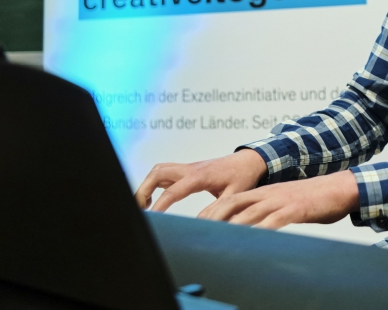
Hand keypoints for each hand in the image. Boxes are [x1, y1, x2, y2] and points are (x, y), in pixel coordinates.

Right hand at [136, 149, 266, 210]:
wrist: (248, 161)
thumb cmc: (242, 177)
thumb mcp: (234, 195)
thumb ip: (218, 210)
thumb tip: (202, 225)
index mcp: (200, 176)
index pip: (173, 191)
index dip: (159, 205)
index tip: (151, 217)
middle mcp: (190, 169)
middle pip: (158, 173)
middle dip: (143, 189)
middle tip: (139, 209)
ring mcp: (187, 167)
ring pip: (158, 170)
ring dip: (147, 185)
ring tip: (143, 205)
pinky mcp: (187, 169)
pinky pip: (165, 171)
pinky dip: (154, 182)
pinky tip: (154, 198)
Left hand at [196, 170, 359, 229]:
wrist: (339, 188)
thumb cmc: (311, 199)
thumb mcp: (283, 204)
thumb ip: (267, 213)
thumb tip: (251, 228)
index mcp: (262, 192)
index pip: (230, 200)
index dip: (211, 212)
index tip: (195, 224)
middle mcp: (267, 194)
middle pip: (233, 204)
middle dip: (213, 218)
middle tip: (197, 232)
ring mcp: (280, 200)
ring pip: (249, 213)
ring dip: (231, 226)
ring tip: (216, 238)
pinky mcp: (295, 209)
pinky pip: (274, 221)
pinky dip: (261, 230)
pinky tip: (253, 239)